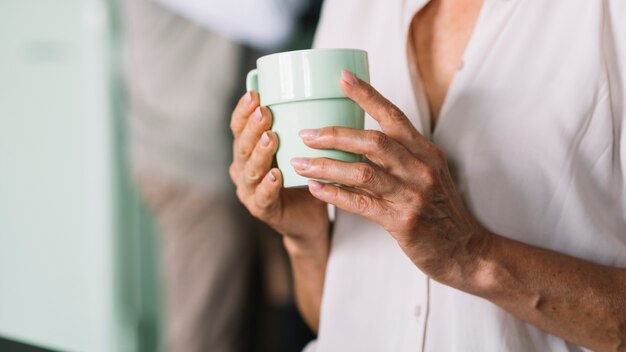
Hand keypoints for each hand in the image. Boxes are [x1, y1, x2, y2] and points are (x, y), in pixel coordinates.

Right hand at [229, 91, 328, 248]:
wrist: (310, 218)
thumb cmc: (304, 177)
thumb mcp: (301, 147)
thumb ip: (301, 125)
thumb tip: (319, 88)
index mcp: (249, 149)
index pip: (239, 126)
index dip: (243, 111)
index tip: (254, 94)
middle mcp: (243, 168)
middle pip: (242, 145)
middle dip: (252, 128)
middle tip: (264, 112)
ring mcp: (250, 190)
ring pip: (250, 170)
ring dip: (260, 153)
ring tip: (270, 138)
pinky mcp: (262, 210)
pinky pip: (262, 197)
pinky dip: (268, 186)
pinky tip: (276, 175)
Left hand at [291, 71, 491, 285]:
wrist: (466, 251)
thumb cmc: (442, 211)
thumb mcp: (430, 174)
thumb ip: (402, 156)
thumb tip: (360, 141)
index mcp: (426, 152)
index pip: (393, 116)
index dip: (367, 95)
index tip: (342, 78)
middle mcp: (420, 168)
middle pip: (372, 141)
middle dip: (335, 134)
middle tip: (306, 134)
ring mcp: (412, 195)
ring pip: (361, 172)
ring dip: (326, 165)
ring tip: (300, 162)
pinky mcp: (402, 222)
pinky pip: (360, 203)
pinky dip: (334, 194)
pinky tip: (315, 189)